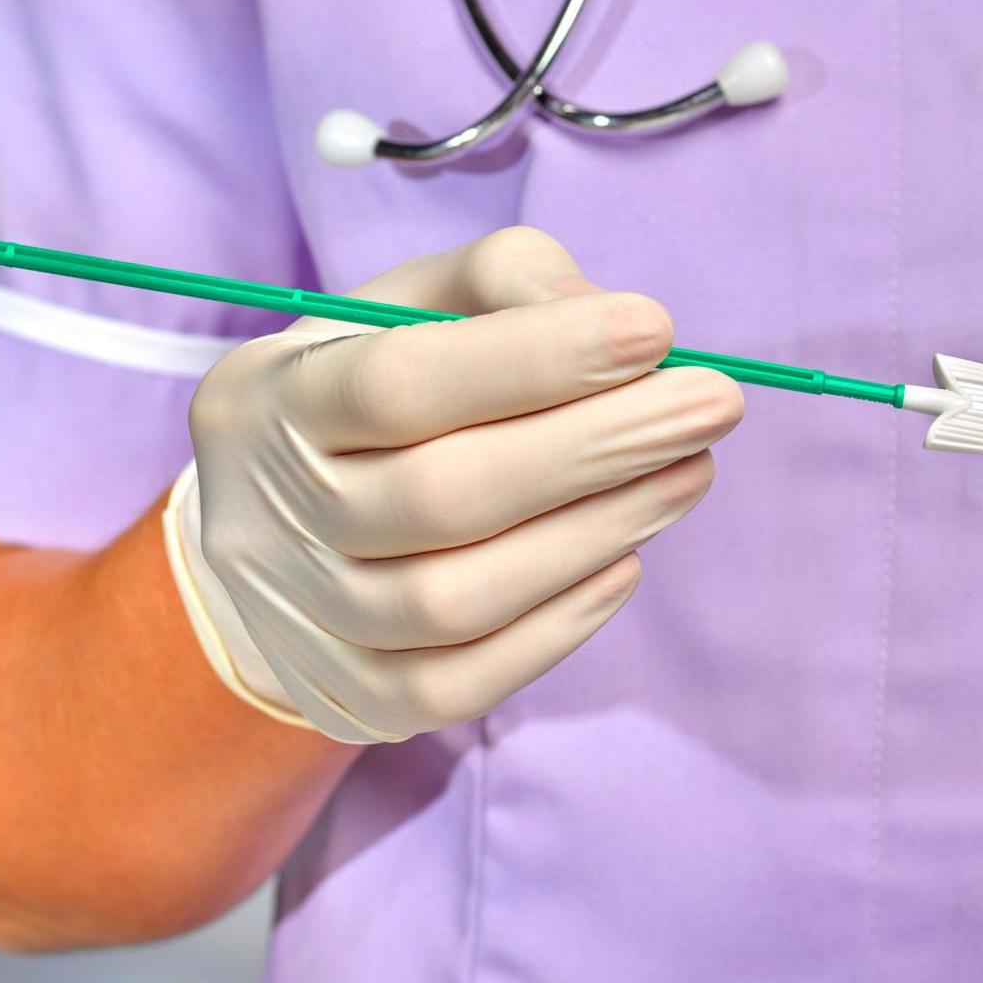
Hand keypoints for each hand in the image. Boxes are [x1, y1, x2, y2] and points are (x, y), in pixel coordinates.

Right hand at [169, 227, 743, 742]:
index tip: (656, 329)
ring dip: (598, 531)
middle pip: (444, 495)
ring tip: (691, 472)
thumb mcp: (409, 305)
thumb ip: (506, 282)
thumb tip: (618, 324)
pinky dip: (558, 625)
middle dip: (599, 447)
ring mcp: (307, 622)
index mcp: (270, 400)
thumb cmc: (370, 388)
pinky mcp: (354, 699)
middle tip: (713, 405)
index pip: (400, 381)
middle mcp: (269, 518)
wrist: (269, 530)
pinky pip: (462, 683)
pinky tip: (627, 560)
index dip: (536, 358)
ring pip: (457, 599)